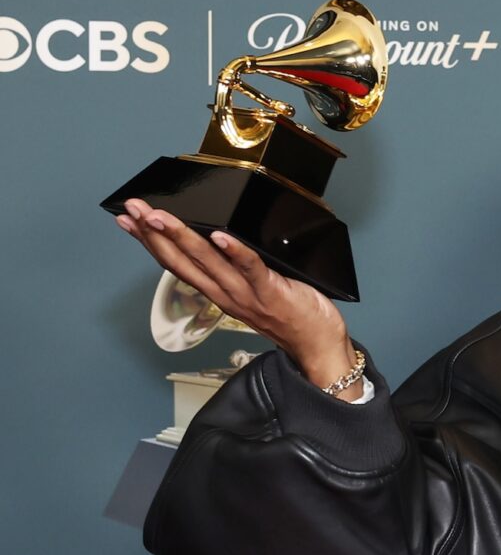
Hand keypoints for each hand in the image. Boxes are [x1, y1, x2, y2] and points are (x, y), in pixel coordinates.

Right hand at [115, 199, 358, 394]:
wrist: (318, 346)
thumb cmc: (293, 316)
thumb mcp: (255, 291)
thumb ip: (238, 269)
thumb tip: (224, 237)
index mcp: (220, 292)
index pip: (177, 264)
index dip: (150, 242)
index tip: (129, 221)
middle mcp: (226, 294)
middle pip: (182, 261)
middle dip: (155, 234)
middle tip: (135, 208)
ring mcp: (247, 294)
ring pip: (207, 262)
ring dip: (183, 237)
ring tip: (162, 217)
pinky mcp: (272, 292)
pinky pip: (250, 268)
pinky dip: (235, 251)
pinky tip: (221, 235)